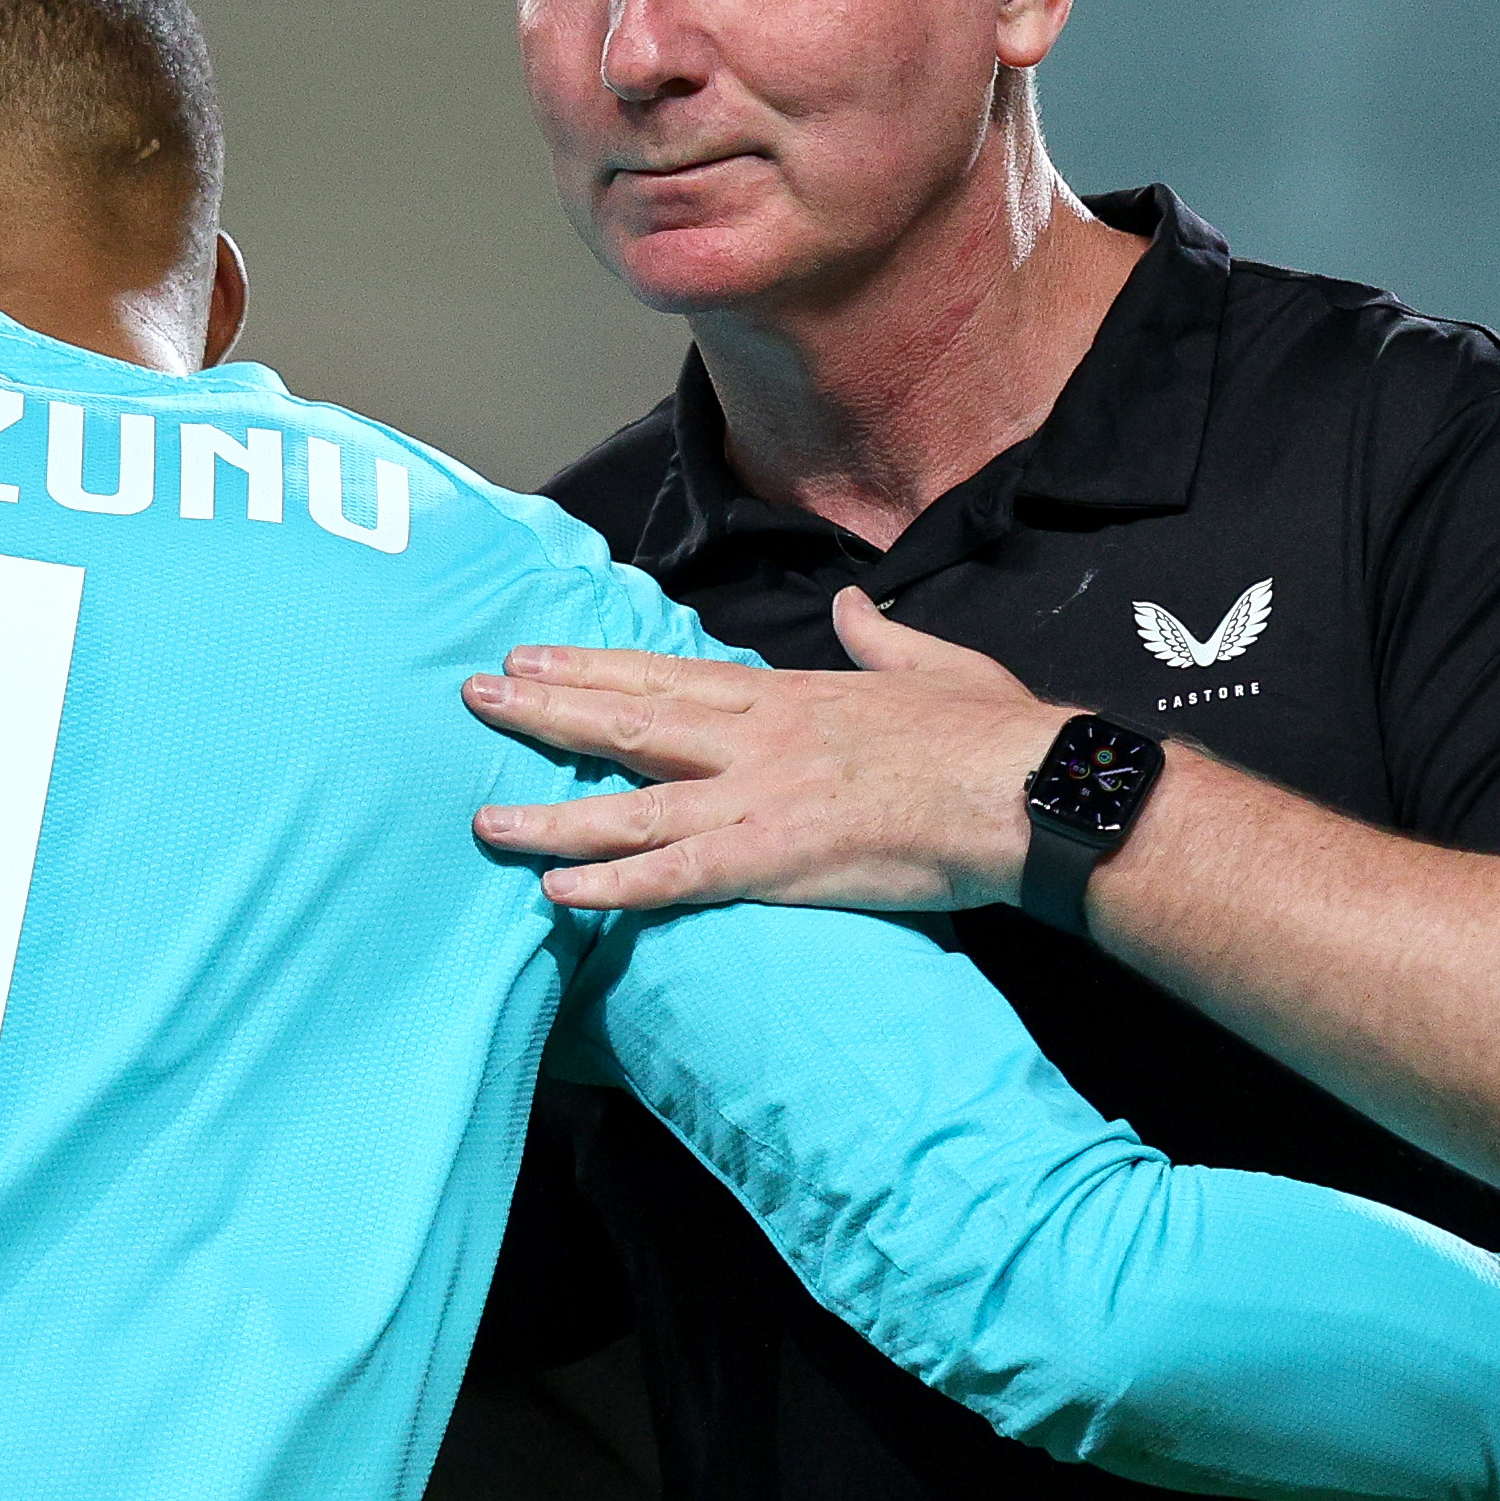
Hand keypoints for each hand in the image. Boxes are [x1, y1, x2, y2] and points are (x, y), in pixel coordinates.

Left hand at [467, 587, 1074, 912]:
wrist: (1024, 788)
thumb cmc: (988, 733)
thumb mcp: (927, 663)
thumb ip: (876, 638)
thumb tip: (852, 607)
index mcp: (788, 696)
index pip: (669, 676)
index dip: (595, 667)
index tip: (535, 656)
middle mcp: (758, 740)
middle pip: (630, 723)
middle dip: (547, 712)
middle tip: (475, 698)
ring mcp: (760, 799)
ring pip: (632, 806)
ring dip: (552, 815)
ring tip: (483, 817)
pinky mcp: (775, 859)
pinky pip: (676, 876)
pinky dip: (613, 886)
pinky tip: (557, 893)